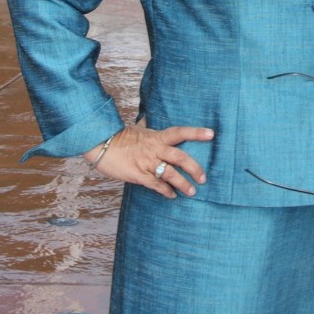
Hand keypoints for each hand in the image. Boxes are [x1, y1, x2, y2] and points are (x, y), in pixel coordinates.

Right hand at [84, 123, 214, 197]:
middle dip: (194, 168)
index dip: (196, 133)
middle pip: (180, 157)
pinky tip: (172, 195)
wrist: (101, 144)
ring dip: (183, 184)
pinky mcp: (138, 175)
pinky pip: (155, 185)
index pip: (180, 132)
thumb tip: (149, 118)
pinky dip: (166, 191)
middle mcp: (155, 149)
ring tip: (192, 192)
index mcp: (157, 136)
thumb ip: (148, 127)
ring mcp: (147, 162)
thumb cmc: (121, 136)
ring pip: (170, 174)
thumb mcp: (139, 129)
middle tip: (203, 178)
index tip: (211, 134)